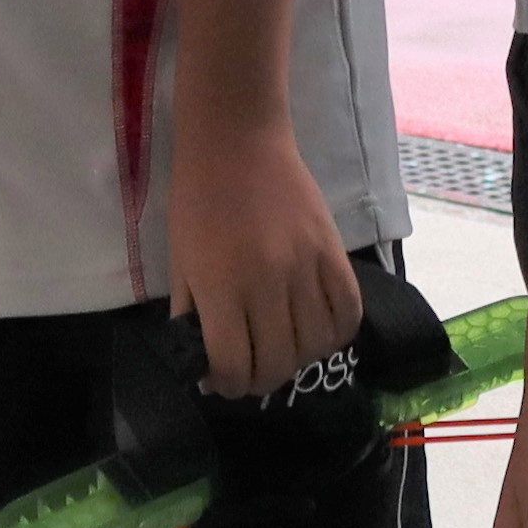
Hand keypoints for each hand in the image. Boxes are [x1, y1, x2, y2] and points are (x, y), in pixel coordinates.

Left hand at [163, 124, 364, 396]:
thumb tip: (204, 366)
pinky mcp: (334, 252)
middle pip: (278, 364)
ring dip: (297, 359)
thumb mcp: (179, 263)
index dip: (227, 385)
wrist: (237, 142)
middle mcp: (267, 283)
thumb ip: (190, 317)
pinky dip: (336, 333)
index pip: (234, 365)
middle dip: (260, 380)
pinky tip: (316, 331)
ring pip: (315, 345)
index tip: (222, 380)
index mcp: (221, 287)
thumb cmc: (198, 201)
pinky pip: (348, 312)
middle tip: (250, 370)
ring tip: (282, 348)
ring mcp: (306, 268)